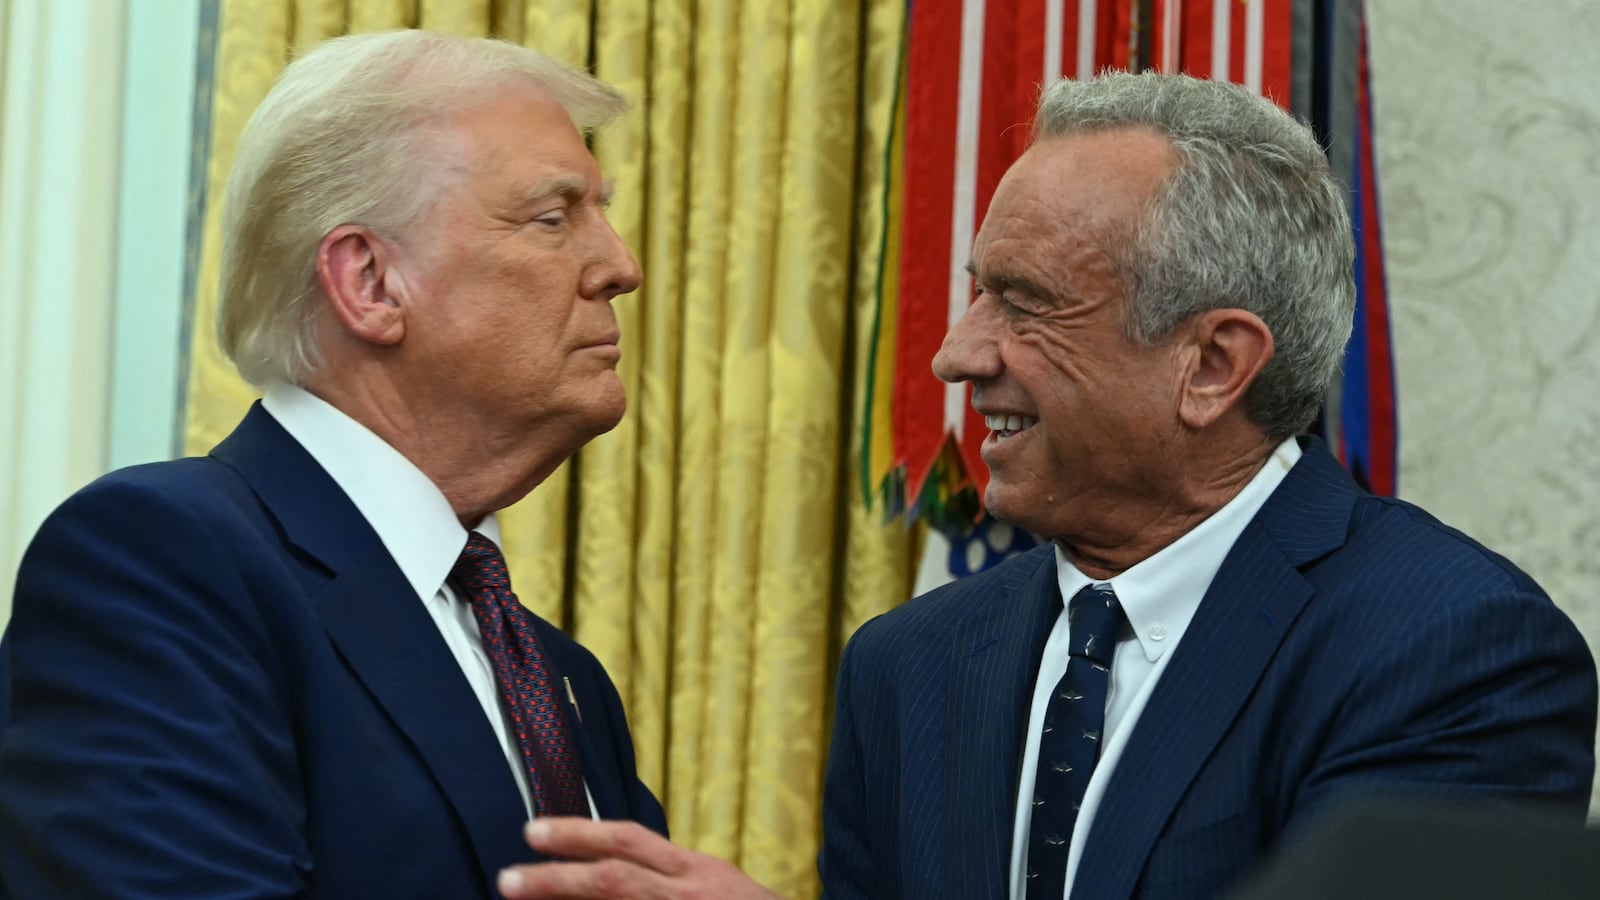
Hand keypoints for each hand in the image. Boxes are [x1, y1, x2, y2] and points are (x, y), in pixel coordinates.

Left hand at [497, 818, 782, 898]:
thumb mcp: (713, 884)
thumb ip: (667, 875)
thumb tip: (607, 867)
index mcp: (694, 869)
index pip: (629, 840)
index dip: (579, 834)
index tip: (533, 833)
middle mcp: (687, 892)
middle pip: (613, 878)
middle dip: (556, 878)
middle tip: (507, 879)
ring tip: (520, 896)